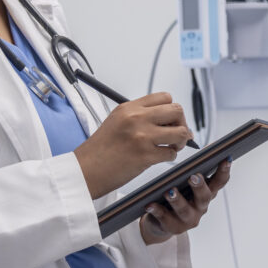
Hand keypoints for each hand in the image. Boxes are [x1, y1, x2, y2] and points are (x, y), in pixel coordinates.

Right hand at [73, 92, 194, 198]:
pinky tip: (160, 158)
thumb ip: (140, 116)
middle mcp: (137, 118)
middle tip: (176, 134)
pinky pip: (171, 153)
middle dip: (182, 123)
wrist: (85, 170)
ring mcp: (142, 136)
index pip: (164, 97)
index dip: (171, 109)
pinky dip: (170, 156)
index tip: (170, 120)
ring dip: (181, 141)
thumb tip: (169, 120)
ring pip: (180, 132)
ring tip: (172, 146)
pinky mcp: (145, 155)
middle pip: (176, 111)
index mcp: (129, 108)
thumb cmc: (100, 150)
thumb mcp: (117, 122)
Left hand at [140, 160, 231, 244]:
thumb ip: (193, 169)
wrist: (162, 222)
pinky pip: (164, 219)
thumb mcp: (187, 183)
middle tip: (193, 176)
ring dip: (177, 200)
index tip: (226, 158)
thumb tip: (194, 144)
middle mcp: (201, 207)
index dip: (224, 171)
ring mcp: (188, 219)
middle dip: (199, 186)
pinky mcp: (173, 227)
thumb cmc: (178, 195)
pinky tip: (150, 205)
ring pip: (184, 210)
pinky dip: (157, 211)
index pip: (219, 182)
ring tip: (169, 191)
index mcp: (207, 193)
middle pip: (204, 197)